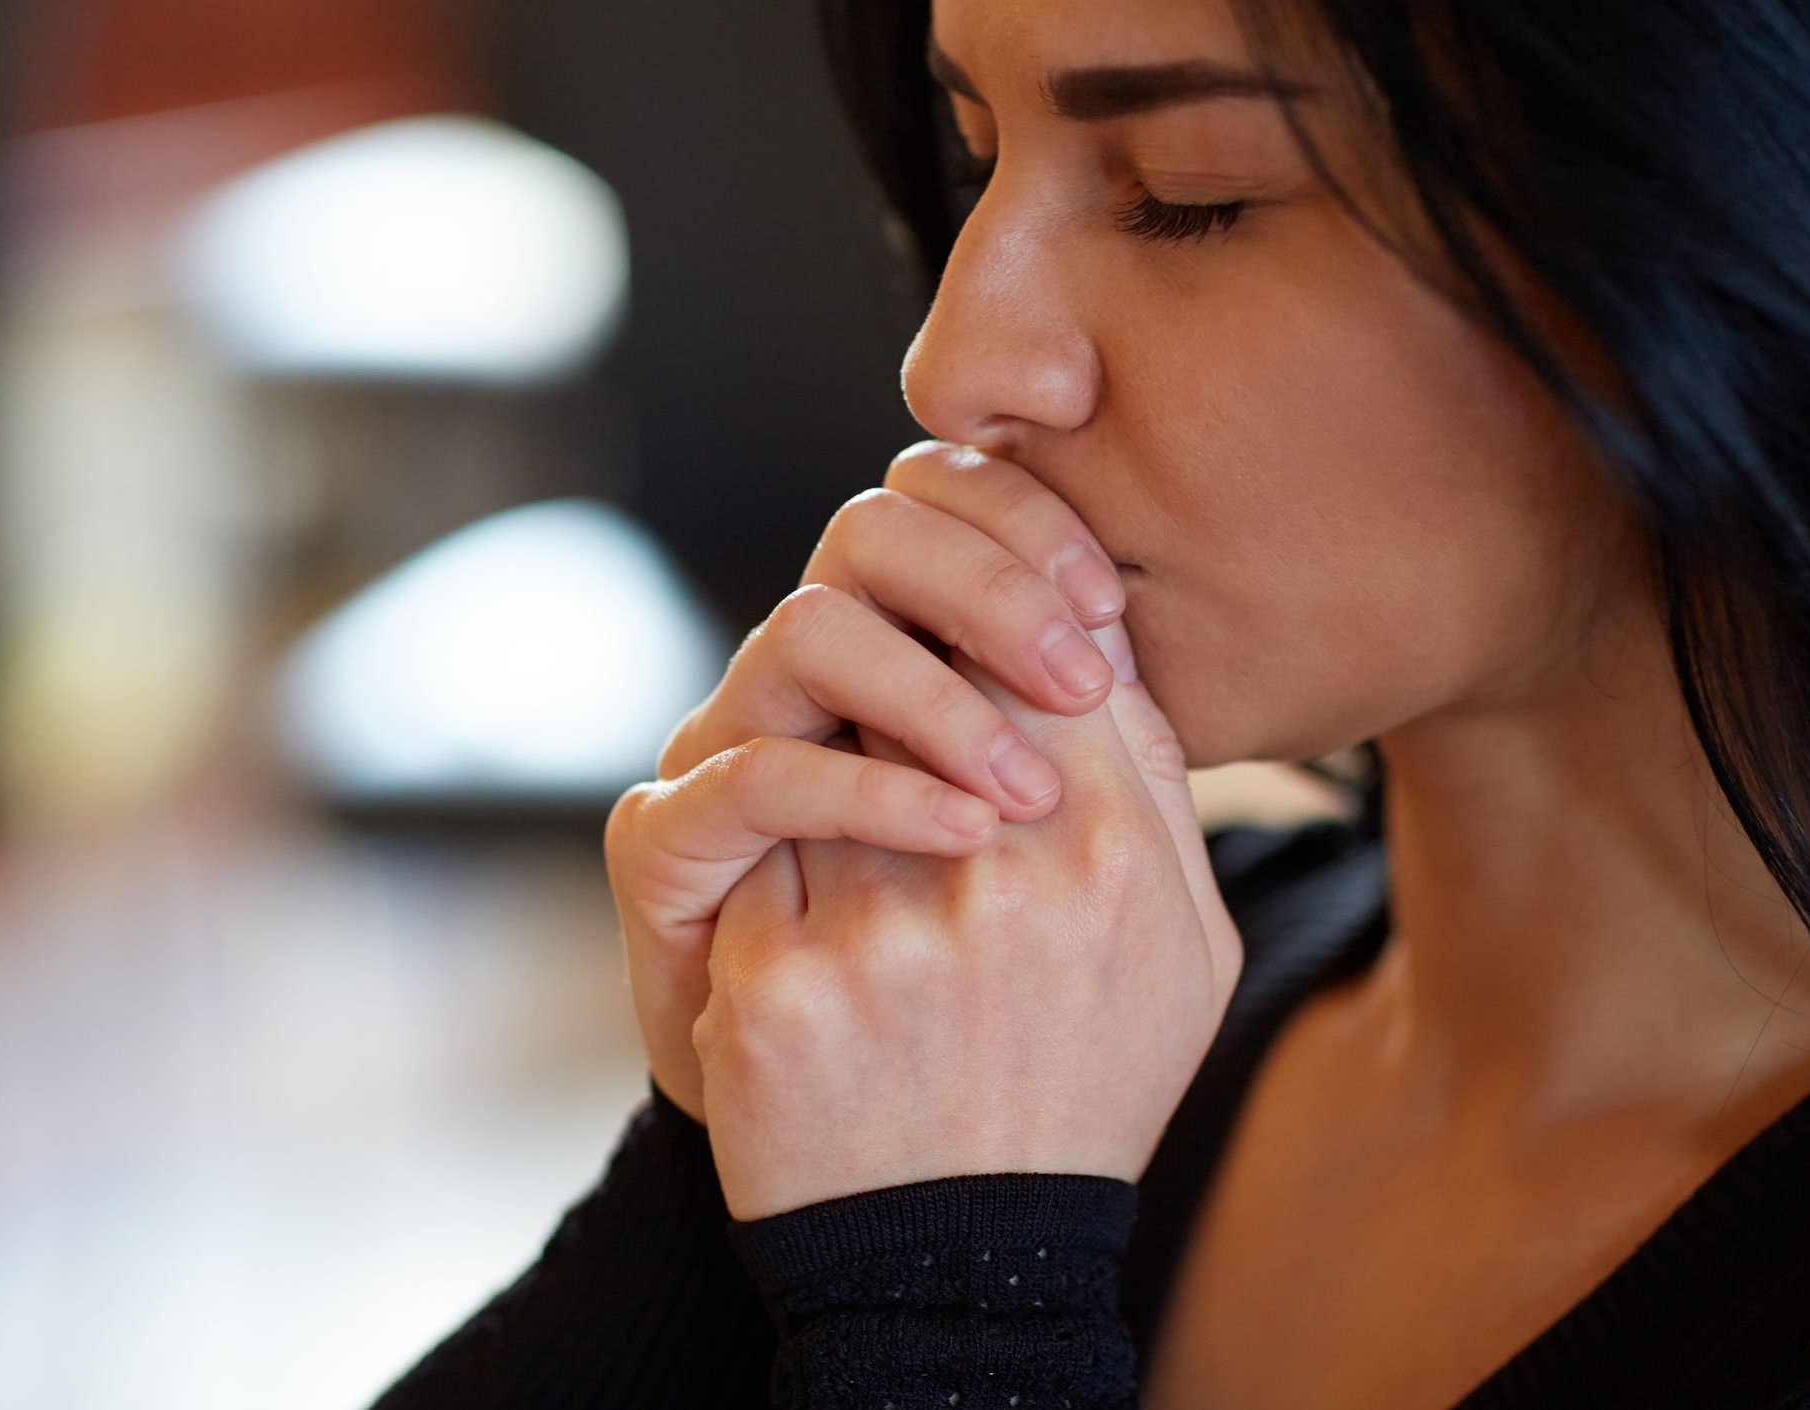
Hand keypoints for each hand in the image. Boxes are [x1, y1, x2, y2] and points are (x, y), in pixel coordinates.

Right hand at [604, 442, 1134, 1120]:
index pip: (949, 518)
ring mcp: (729, 756)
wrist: (888, 1209)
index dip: (1028, 526)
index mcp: (903, 676)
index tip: (1108, 606)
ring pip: (815, 630)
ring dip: (925, 689)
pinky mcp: (667, 846)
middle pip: (880, 536)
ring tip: (1022, 801)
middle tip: (1078, 672)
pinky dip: (860, 794)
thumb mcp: (1100, 898)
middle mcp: (809, 700)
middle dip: (989, 578)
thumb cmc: (1004, 1032)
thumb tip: (1142, 648)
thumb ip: (1123, 772)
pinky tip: (961, 837)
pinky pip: (757, 778)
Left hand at [694, 636, 1244, 1219]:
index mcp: (1104, 851)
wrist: (962, 1262)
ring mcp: (868, 924)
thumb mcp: (1187, 951)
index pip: (1031, 651)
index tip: (978, 662)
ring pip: (820, 760)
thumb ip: (1155, 790)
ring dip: (839, 798)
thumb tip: (1101, 653)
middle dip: (907, 701)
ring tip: (877, 887)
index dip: (995, 640)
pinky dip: (779, 886)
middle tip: (906, 748)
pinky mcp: (770, 978)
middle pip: (916, 684)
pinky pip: (752, 861)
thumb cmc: (1084, 1086)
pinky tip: (821, 959)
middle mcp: (989, 873)